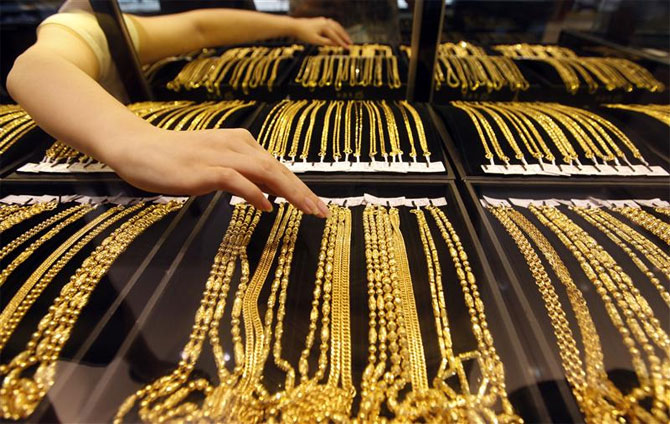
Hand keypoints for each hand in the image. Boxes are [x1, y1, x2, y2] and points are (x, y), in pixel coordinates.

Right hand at [107, 126, 329, 216]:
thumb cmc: (176, 160)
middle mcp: (235, 146)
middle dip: (303, 192)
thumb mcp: (216, 166)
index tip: (316, 205)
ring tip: (308, 209)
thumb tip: (269, 196)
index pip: (277, 167)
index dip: (299, 186)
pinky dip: (254, 193)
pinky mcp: (204, 169)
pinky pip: (236, 180)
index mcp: (241, 143)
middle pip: (278, 169)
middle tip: (322, 212)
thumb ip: (243, 177)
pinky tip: (267, 206)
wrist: (138, 148)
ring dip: (290, 192)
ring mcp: (220, 156)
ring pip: (265, 173)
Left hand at [291, 17, 351, 47]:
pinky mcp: (322, 20)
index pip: (336, 37)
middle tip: (351, 44)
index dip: (342, 43)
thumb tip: (336, 45)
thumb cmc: (304, 34)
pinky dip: (338, 28)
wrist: (295, 26)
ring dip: (342, 32)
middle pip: (338, 30)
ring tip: (347, 39)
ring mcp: (324, 20)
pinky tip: (339, 32)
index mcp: (325, 27)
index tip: (348, 48)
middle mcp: (326, 22)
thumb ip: (326, 42)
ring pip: (337, 26)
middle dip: (345, 37)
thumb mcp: (315, 40)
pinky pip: (333, 24)